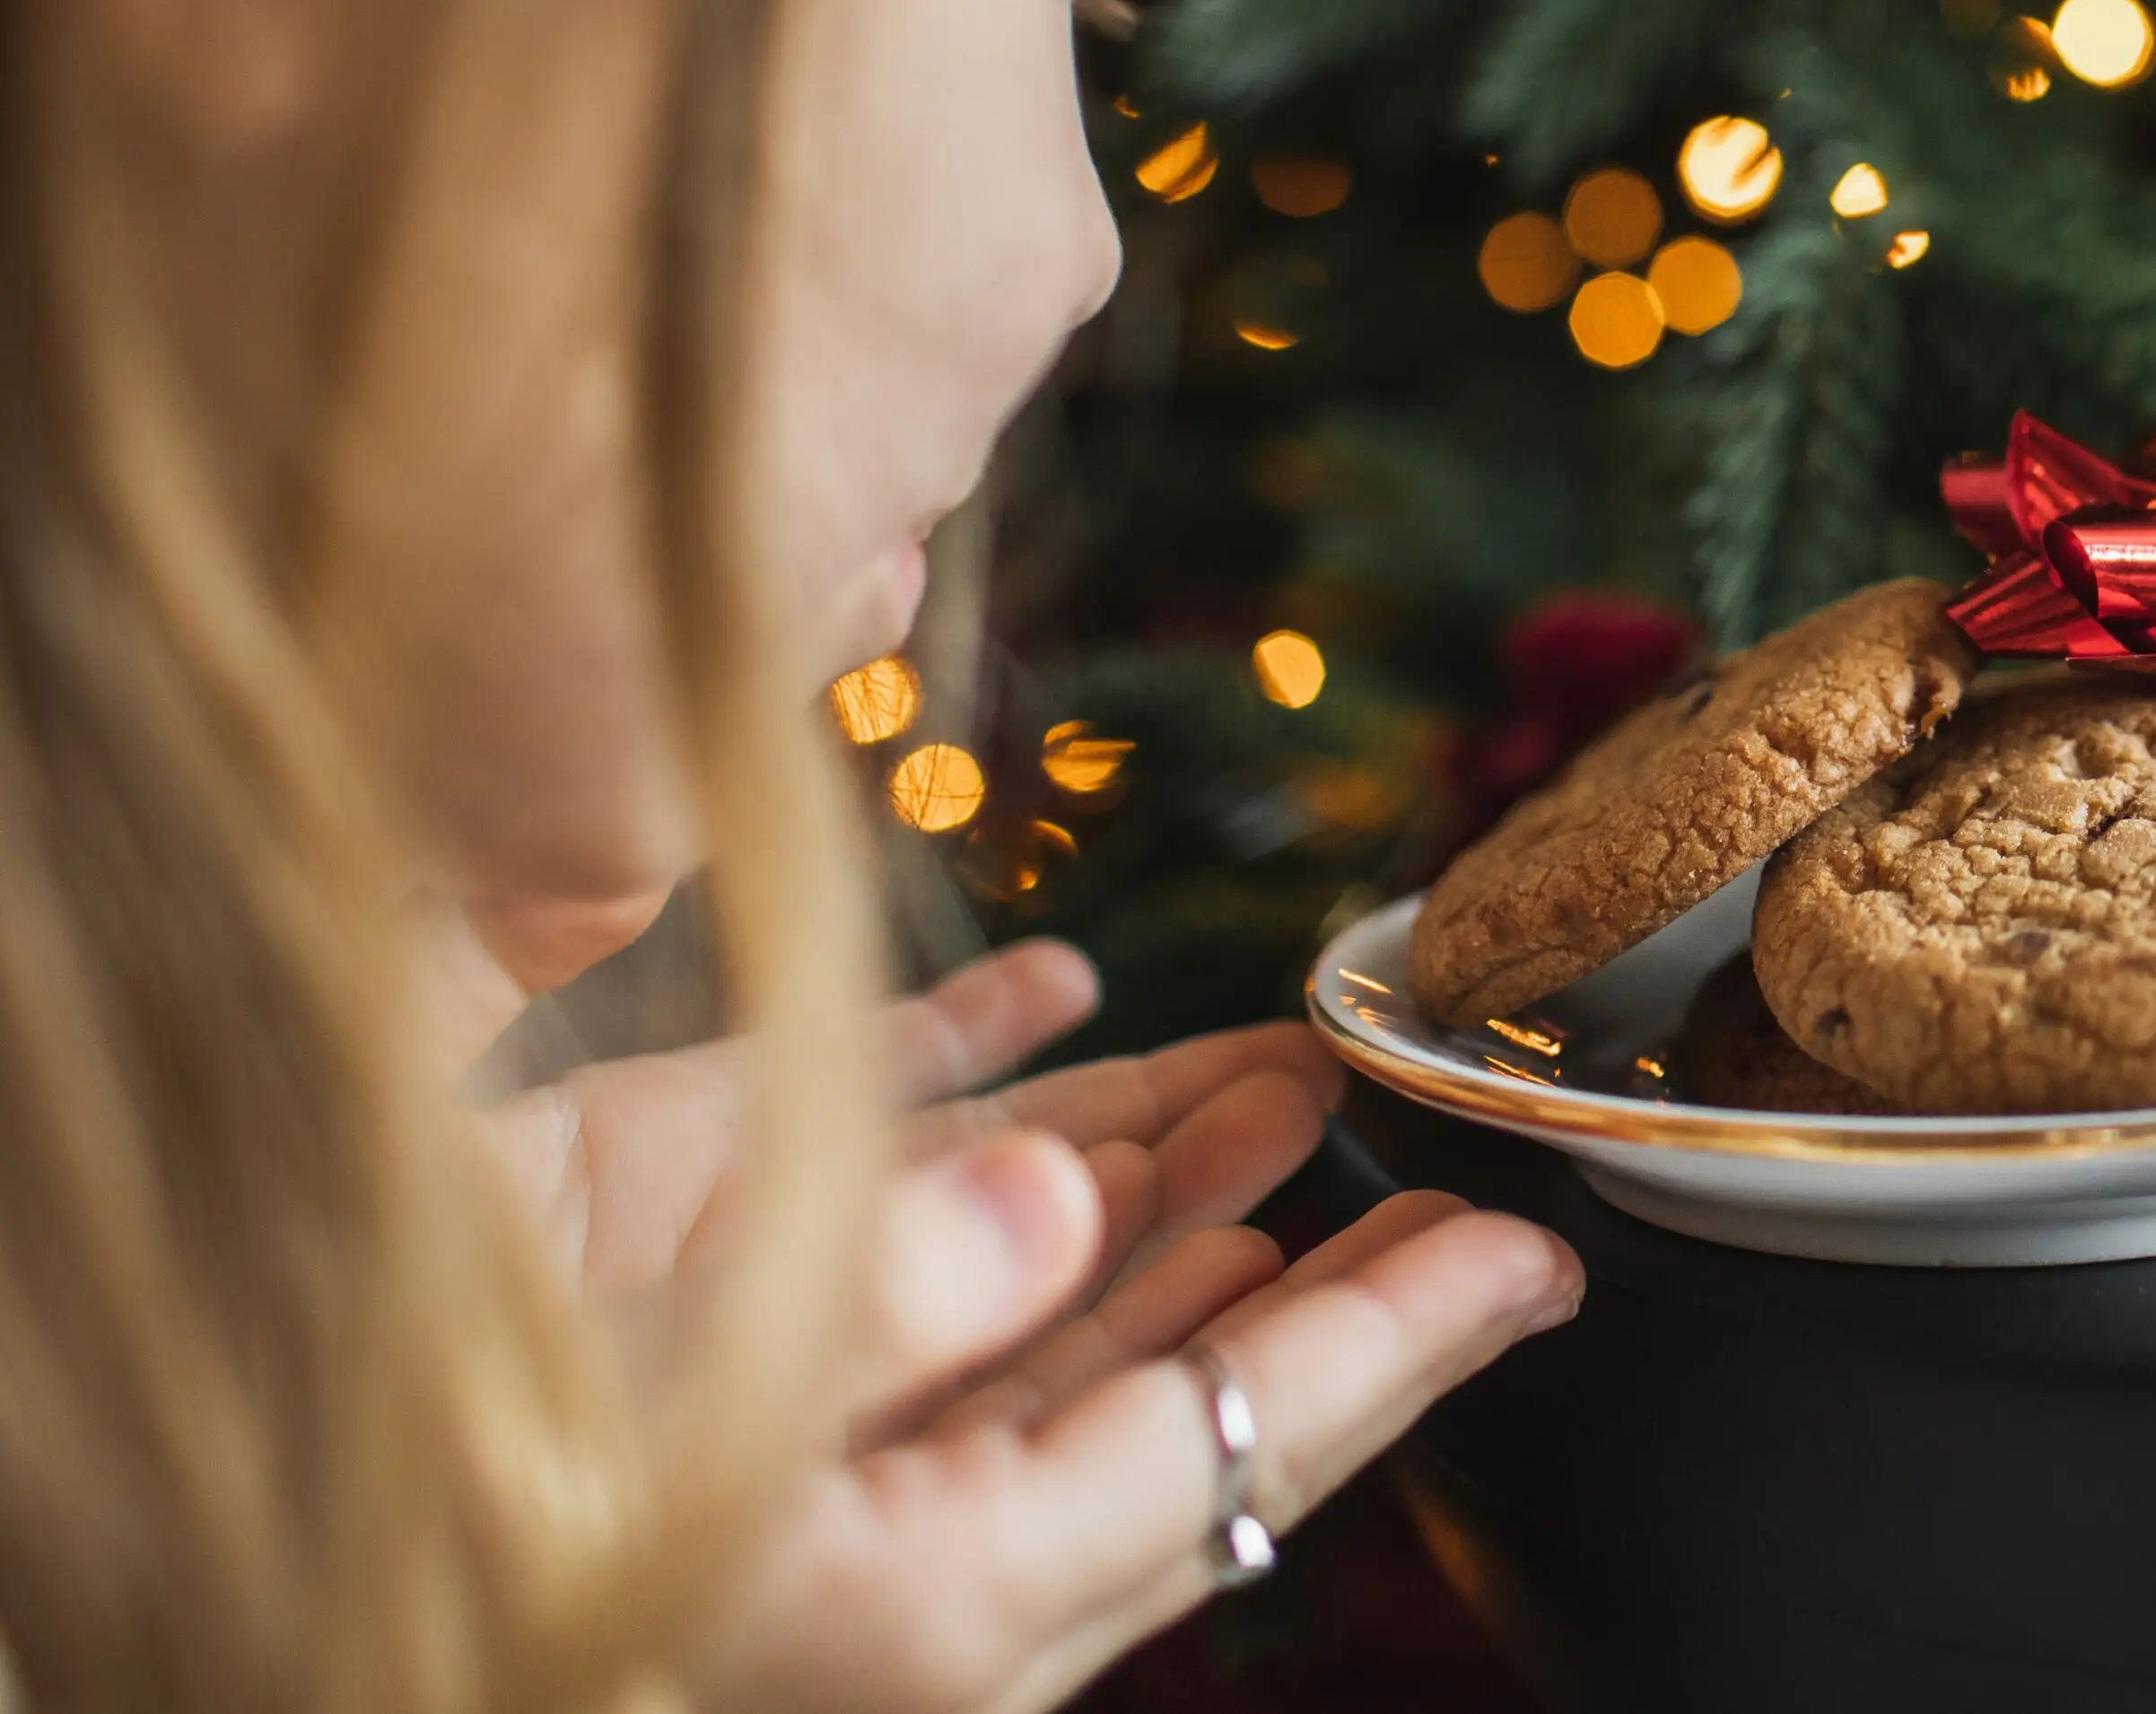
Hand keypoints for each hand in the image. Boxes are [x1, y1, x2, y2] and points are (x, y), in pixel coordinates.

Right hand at [487, 941, 1582, 1713]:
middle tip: (1401, 1128)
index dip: (1388, 1347)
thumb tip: (1088, 1194)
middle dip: (1269, 1251)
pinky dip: (955, 1122)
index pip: (1216, 1466)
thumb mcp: (667, 1398)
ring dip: (1144, 1185)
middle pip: (1134, 1396)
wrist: (150, 1519)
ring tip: (1274, 1064)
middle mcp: (849, 1547)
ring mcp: (754, 1452)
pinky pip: (853, 1247)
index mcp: (892, 1613)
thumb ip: (901, 1295)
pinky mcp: (646, 1349)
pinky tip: (1041, 1013)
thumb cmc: (388, 1492)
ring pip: (1015, 1325)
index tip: (1535, 1256)